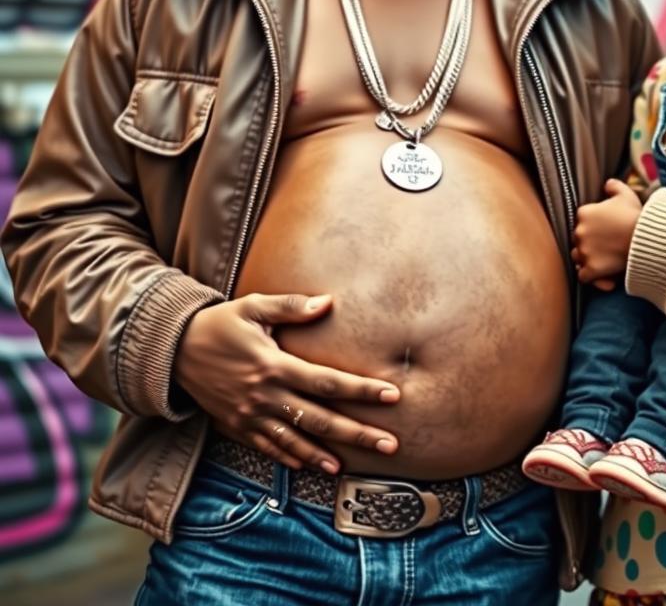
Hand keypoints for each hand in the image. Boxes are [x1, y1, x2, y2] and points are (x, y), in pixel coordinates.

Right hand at [173, 293, 399, 472]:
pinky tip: (311, 465)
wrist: (172, 351)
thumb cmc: (220, 324)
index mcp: (274, 365)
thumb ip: (290, 306)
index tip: (391, 396)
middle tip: (389, 445)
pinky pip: (268, 448)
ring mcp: (249, 416)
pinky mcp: (236, 426)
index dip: (361, 390)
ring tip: (352, 465)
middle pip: (320, 418)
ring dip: (325, 454)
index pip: (328, 382)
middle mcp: (265, 396)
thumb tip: (327, 302)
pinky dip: (291, 458)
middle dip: (357, 433)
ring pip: (295, 440)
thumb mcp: (253, 307)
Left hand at [572, 178, 642, 289]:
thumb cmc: (636, 216)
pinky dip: (591, 276)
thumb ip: (614, 186)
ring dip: (586, 258)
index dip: (591, 226)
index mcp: (584, 213)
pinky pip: (583, 276)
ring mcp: (584, 251)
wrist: (646, 238)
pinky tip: (601, 275)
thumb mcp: (627, 195)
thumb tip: (608, 184)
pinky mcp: (592, 269)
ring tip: (601, 260)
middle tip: (604, 245)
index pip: (581, 220)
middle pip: (577, 239)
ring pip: (577, 256)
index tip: (603, 230)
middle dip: (588, 242)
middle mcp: (579, 232)